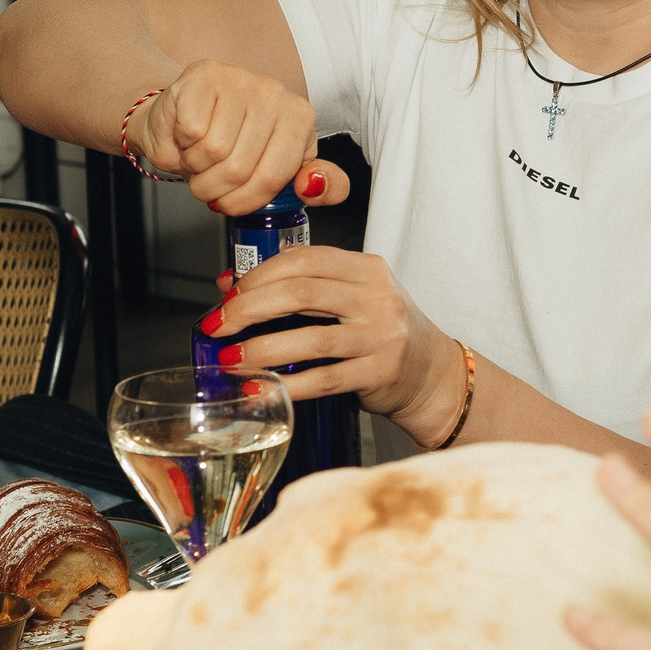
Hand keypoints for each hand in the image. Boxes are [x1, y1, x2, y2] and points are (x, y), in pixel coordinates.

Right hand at [127, 59, 349, 216]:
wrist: (184, 117)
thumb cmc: (231, 145)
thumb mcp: (280, 171)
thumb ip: (315, 186)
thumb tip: (313, 186)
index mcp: (300, 119)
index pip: (273, 178)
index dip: (243, 201)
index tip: (230, 204)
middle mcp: (276, 94)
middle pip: (238, 168)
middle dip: (213, 187)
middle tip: (206, 181)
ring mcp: (241, 80)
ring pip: (213, 151)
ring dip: (195, 166)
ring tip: (197, 157)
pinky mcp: (205, 75)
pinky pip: (191, 131)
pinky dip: (179, 144)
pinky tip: (186, 137)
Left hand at [202, 246, 462, 436]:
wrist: (432, 373)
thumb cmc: (381, 332)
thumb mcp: (349, 298)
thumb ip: (297, 287)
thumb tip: (228, 285)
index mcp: (367, 269)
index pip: (304, 260)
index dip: (258, 276)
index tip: (228, 295)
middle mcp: (377, 298)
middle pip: (302, 293)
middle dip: (249, 309)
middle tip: (218, 326)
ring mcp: (382, 336)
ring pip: (311, 339)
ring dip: (262, 350)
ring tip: (230, 360)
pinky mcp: (380, 373)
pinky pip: (325, 379)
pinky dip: (289, 386)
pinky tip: (262, 389)